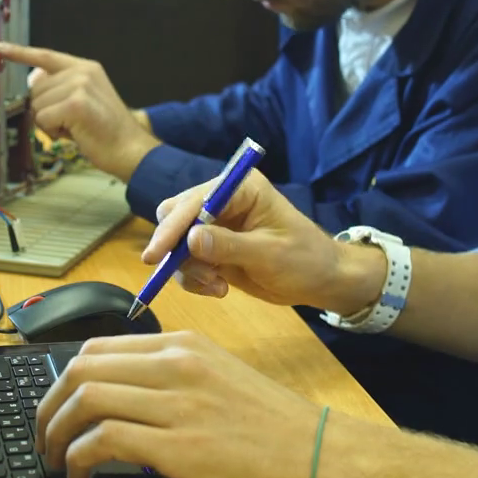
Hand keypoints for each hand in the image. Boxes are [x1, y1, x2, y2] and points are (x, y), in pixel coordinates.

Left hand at [0, 43, 159, 179]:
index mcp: (86, 67)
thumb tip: (35, 82)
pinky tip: (75, 133)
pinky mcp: (75, 103)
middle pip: (36, 90)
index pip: (46, 56)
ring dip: (50, 123)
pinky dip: (53, 132)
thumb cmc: (106, 132)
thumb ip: (60, 88)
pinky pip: (43, 119)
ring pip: (37, 106)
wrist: (130, 149)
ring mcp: (79, 85)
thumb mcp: (83, 101)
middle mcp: (82, 72)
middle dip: (46, 111)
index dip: (21, 53)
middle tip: (72, 122)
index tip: (1, 48)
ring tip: (76, 128)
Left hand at [34, 331, 327, 477]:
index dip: (62, 380)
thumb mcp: (221, 379)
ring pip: (86, 399)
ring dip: (55, 434)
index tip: (55, 408)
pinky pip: (104, 440)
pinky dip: (78, 460)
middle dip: (48, 406)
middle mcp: (177, 364)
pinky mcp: (180, 447)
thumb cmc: (279, 428)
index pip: (98, 347)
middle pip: (81, 368)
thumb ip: (173, 378)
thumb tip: (123, 399)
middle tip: (43, 438)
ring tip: (55, 462)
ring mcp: (178, 403)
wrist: (326, 458)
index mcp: (185, 345)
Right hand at [147, 170, 385, 314]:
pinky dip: (195, 279)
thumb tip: (189, 241)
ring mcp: (216, 225)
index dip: (173, 227)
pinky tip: (220, 289)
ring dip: (188, 269)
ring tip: (216, 285)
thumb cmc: (305, 259)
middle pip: (176, 216)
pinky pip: (186, 262)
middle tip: (190, 274)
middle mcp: (223, 201)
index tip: (156, 255)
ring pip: (177, 243)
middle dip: (175, 248)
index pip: (194, 201)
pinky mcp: (213, 249)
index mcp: (241, 189)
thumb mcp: (269, 254)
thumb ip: (228, 246)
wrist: (321, 280)